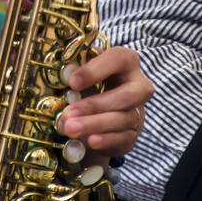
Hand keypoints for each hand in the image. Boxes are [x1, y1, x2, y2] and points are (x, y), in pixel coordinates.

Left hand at [57, 45, 153, 169]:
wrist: (94, 111)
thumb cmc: (87, 84)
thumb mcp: (79, 74)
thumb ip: (73, 72)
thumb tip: (63, 75)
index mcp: (126, 62)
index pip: (118, 59)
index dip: (96, 70)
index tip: (72, 82)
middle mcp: (138, 85)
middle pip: (128, 94)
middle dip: (96, 105)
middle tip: (69, 113)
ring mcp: (138, 111)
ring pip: (123, 118)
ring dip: (94, 124)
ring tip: (69, 128)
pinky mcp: (132, 133)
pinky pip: (123, 138)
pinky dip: (106, 140)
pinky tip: (90, 141)